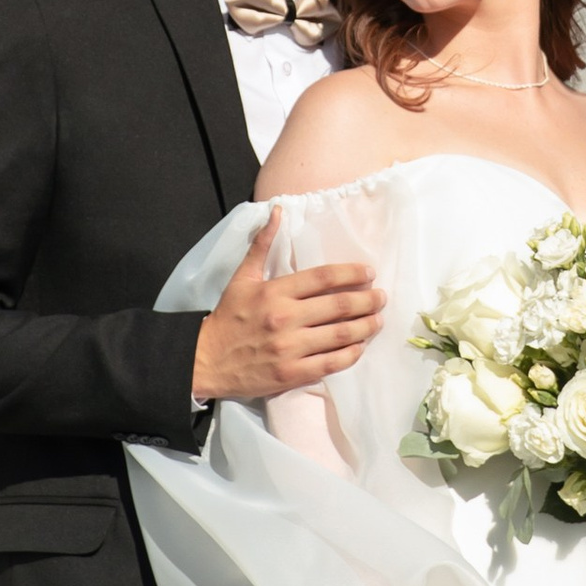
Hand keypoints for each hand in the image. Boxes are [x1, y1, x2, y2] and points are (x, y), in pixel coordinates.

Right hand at [193, 213, 383, 399]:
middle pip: (338, 306)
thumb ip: (262, 245)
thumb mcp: (242, 278)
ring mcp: (290, 347)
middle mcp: (285, 318)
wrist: (204, 360)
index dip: (351, 273)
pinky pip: (330, 363)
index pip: (322, 278)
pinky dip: (350, 355)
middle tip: (381, 297)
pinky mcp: (291, 373)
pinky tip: (360, 347)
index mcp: (275, 292)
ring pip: (340, 335)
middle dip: (366, 300)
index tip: (368, 273)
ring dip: (365, 327)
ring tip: (378, 320)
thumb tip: (276, 211)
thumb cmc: (228, 318)